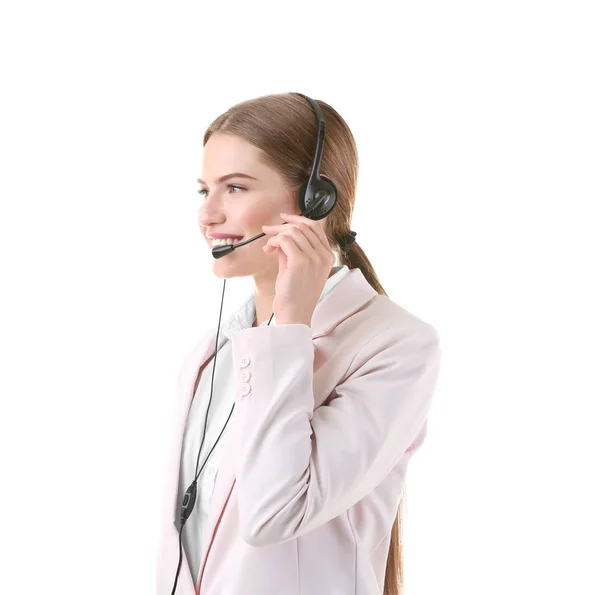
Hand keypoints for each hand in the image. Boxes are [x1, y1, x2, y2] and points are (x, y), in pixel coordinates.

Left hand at [262, 212, 335, 326]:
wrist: (294, 315)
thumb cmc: (295, 295)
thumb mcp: (297, 268)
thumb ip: (293, 250)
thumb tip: (281, 236)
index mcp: (327, 256)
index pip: (315, 227)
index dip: (298, 219)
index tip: (283, 219)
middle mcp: (323, 256)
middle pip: (303, 226)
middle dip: (282, 225)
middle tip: (268, 230)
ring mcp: (314, 258)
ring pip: (293, 231)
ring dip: (276, 234)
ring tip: (268, 245)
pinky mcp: (300, 262)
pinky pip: (284, 240)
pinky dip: (273, 242)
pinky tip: (268, 250)